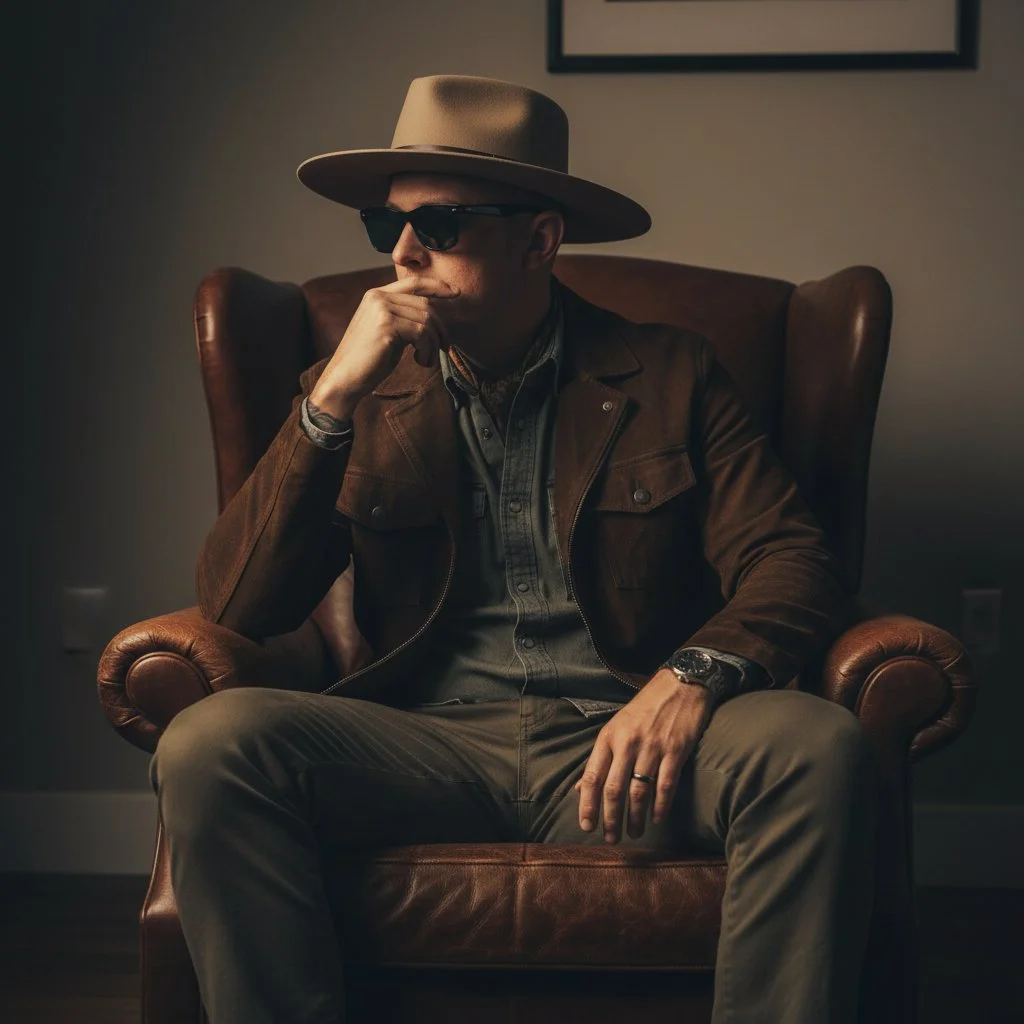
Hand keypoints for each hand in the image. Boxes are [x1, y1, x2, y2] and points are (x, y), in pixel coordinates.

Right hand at [309, 276, 459, 417]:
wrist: (344, 378)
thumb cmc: (367, 360)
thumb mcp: (386, 330)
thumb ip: (402, 317)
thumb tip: (432, 316)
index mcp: (377, 295)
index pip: (414, 282)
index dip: (437, 285)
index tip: (456, 293)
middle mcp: (378, 297)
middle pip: (426, 305)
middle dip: (440, 329)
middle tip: (444, 348)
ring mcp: (382, 310)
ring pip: (427, 320)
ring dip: (434, 344)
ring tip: (426, 359)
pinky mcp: (386, 327)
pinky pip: (422, 334)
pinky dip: (427, 350)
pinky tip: (420, 361)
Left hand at [574, 669, 713, 843]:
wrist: (680, 684)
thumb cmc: (645, 707)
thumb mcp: (616, 726)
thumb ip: (600, 758)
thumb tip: (581, 787)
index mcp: (609, 737)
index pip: (592, 777)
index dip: (588, 805)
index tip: (586, 827)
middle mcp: (628, 743)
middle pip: (614, 789)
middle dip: (610, 819)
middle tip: (611, 839)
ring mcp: (652, 747)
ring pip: (638, 792)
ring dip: (635, 818)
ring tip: (634, 834)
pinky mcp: (676, 750)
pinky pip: (665, 785)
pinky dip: (660, 806)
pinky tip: (656, 819)